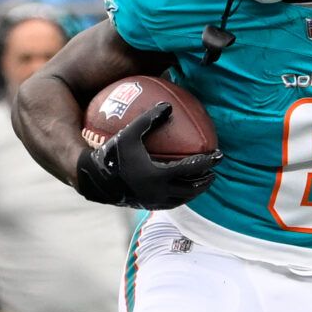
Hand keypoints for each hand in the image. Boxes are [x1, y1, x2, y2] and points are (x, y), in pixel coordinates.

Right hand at [72, 103, 221, 209]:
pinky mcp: (147, 206)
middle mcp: (159, 192)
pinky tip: (182, 189)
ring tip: (202, 181)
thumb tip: (168, 105)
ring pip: (183, 199)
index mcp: (158, 175)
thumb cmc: (110, 153)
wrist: (91, 179)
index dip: (208, 162)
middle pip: (192, 188)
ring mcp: (154, 201)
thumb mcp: (129, 133)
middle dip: (206, 180)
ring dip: (196, 191)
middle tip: (214, 171)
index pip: (191, 169)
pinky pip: (171, 203)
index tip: (219, 155)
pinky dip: (181, 196)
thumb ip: (149, 119)